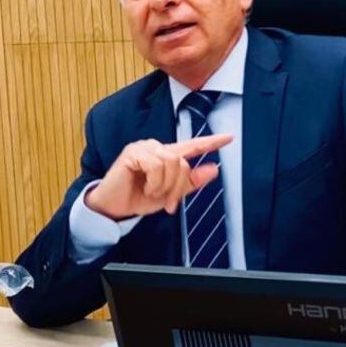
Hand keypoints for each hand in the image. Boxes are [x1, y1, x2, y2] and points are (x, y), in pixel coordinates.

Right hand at [85, 134, 232, 219]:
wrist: (115, 209)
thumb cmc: (139, 199)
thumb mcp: (170, 194)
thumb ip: (191, 182)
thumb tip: (214, 169)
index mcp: (168, 156)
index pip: (193, 146)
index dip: (211, 142)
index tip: (229, 137)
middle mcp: (157, 148)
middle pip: (183, 162)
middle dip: (178, 187)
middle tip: (169, 204)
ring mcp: (144, 148)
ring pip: (172, 162)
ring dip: (165, 185)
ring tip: (153, 193)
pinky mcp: (132, 152)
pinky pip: (156, 165)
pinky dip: (154, 182)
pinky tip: (146, 188)